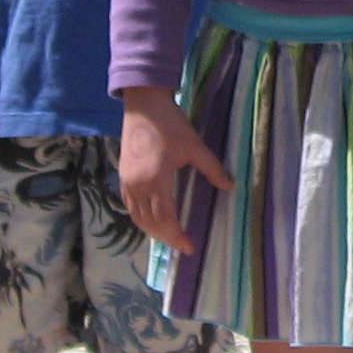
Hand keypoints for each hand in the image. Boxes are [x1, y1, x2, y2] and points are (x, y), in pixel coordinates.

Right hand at [118, 89, 233, 253]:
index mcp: (156, 179)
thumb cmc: (170, 124)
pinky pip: (130, 206)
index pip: (166, 219)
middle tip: (183, 245)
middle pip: (150, 223)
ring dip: (153, 231)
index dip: (177, 236)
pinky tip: (153, 220)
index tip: (190, 247)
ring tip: (170, 237)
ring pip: (137, 217)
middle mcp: (138, 185)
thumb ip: (212, 167)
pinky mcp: (123, 176)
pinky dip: (141, 218)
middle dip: (167, 237)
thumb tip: (229, 186)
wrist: (143, 105)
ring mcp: (128, 181)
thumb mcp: (194, 146)